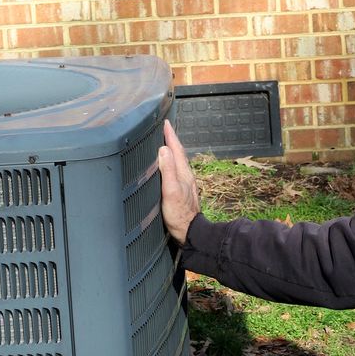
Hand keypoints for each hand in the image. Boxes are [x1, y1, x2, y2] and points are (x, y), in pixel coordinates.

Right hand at [158, 120, 200, 244]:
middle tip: (164, 129)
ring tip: (165, 144)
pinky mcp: (182, 192)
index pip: (176, 149)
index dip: (170, 135)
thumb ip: (168, 170)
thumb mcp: (171, 191)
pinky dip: (171, 164)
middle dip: (171, 140)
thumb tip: (164, 150)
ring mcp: (185, 184)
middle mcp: (186, 176)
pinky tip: (167, 168)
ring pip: (178, 162)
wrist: (190, 232)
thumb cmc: (180, 215)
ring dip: (171, 152)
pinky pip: (176, 171)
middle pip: (178, 153)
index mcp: (183, 173)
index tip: (165, 123)